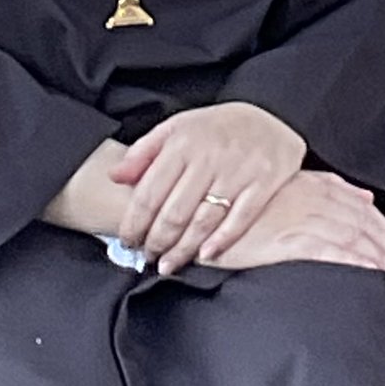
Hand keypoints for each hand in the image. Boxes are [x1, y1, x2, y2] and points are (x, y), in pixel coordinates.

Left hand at [112, 101, 306, 273]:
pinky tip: (205, 255)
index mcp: (183, 142)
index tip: (127, 240)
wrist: (269, 121)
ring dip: (182, 249)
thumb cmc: (216, 129)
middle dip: (155, 241)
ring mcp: (238, 171)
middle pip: (174, 212)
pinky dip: (221, 241)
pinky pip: (239, 219)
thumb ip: (144, 152)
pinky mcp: (264, 183)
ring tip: (167, 264)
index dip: (134, 222)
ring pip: (203, 221)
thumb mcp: (177, 127)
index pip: (149, 192)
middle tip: (147, 256)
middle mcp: (209, 157)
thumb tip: (115, 176)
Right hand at [212, 171, 384, 283]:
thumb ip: (329, 189)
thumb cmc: (243, 202)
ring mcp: (305, 219)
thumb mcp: (289, 187)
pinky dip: (358, 264)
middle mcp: (317, 200)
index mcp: (318, 187)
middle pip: (367, 227)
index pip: (364, 212)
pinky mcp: (291, 240)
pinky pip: (334, 253)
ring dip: (384, 260)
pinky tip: (372, 276)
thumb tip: (364, 198)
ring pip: (357, 240)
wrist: (207, 207)